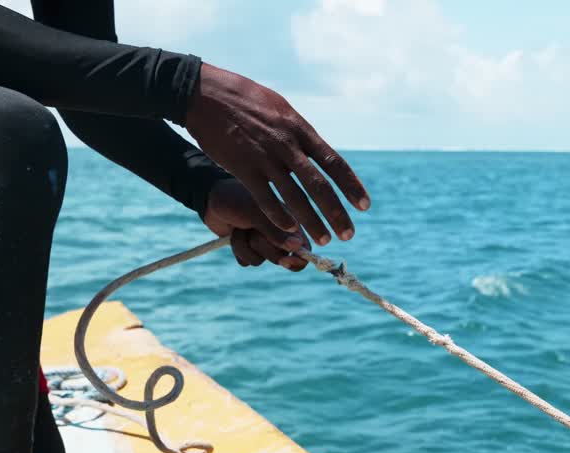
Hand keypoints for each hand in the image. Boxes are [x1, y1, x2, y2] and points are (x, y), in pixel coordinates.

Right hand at [186, 63, 369, 245]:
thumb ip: (298, 133)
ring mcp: (265, 157)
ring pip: (294, 197)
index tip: (364, 206)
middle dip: (336, 213)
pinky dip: (278, 217)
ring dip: (311, 222)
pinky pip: (265, 198)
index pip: (333, 162)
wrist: (205, 94)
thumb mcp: (280, 109)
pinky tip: (289, 231)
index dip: (351, 186)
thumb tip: (315, 150)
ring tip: (323, 240)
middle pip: (318, 186)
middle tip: (348, 234)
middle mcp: (287, 145)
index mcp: (299, 129)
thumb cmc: (244, 99)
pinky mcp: (243, 168)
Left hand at [204, 179, 309, 270]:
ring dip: (245, 246)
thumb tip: (297, 247)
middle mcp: (279, 233)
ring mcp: (262, 241)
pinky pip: (246, 261)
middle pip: (280, 258)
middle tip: (254, 232)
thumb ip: (276, 231)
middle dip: (263, 247)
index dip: (298, 259)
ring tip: (240, 228)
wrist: (211, 197)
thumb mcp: (258, 213)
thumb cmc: (237, 199)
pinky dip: (238, 250)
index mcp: (289, 222)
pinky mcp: (247, 247)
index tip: (287, 262)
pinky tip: (234, 234)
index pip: (304, 248)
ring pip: (259, 260)